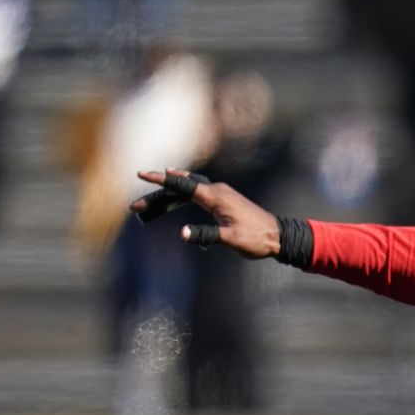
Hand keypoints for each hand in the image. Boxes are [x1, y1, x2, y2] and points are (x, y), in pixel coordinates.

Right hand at [129, 169, 280, 258]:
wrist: (279, 236)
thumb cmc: (256, 239)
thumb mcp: (231, 239)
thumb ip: (207, 235)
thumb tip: (182, 234)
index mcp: (215, 196)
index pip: (182, 185)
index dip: (160, 180)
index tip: (142, 174)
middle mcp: (216, 190)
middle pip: (180, 187)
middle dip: (157, 195)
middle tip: (136, 206)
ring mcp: (221, 194)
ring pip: (188, 189)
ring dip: (169, 194)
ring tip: (148, 200)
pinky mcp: (224, 200)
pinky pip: (198, 191)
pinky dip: (183, 192)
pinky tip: (176, 191)